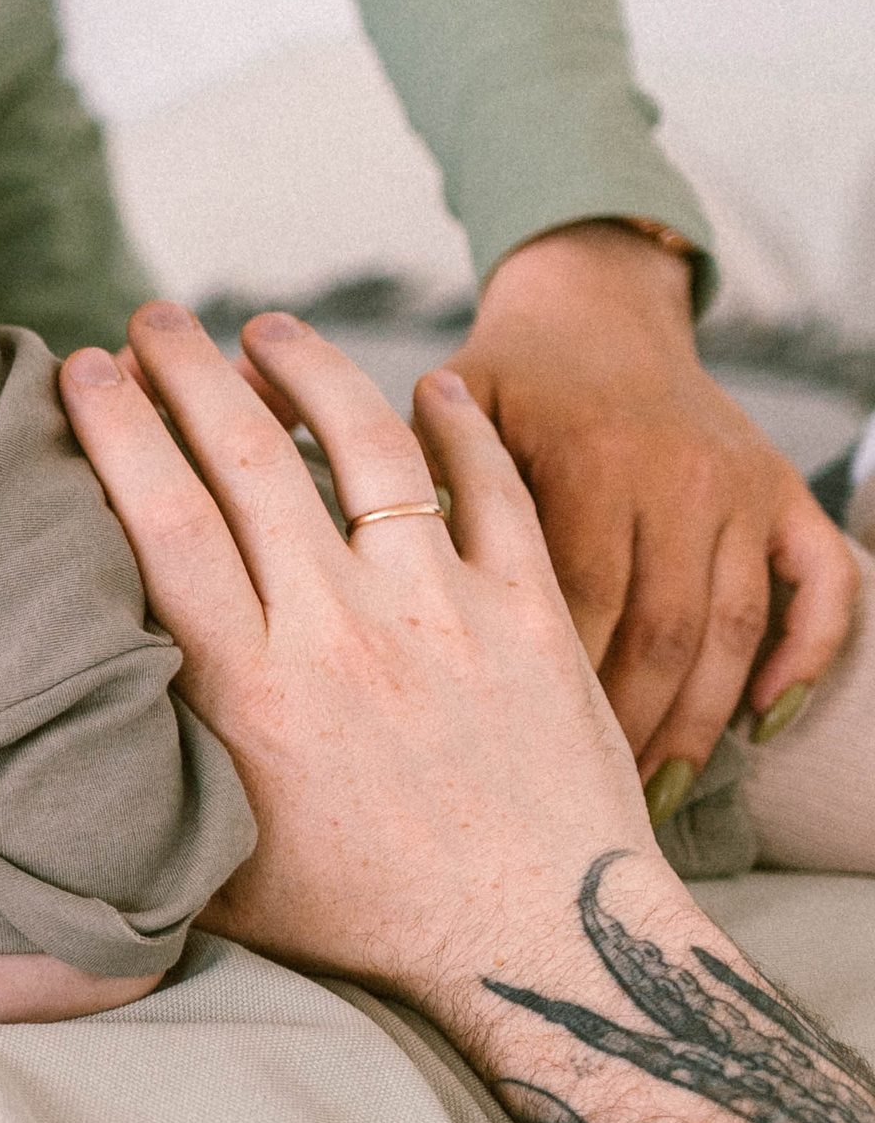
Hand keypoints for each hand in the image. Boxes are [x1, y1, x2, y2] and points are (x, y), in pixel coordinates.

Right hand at [60, 301, 660, 1005]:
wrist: (540, 949)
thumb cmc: (365, 922)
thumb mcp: (221, 860)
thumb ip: (154, 771)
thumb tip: (75, 708)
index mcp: (250, 691)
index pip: (163, 521)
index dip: (115, 431)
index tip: (80, 372)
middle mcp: (339, 633)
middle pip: (246, 460)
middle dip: (186, 371)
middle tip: (151, 319)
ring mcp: (443, 614)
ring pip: (367, 449)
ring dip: (308, 371)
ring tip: (268, 327)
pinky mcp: (533, 615)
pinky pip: (492, 490)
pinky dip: (460, 428)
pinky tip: (431, 384)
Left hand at [442, 223, 858, 799]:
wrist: (594, 311)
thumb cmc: (494, 382)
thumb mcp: (438, 418)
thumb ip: (393, 479)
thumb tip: (300, 546)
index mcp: (590, 458)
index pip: (571, 601)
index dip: (533, 689)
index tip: (486, 766)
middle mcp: (677, 474)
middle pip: (657, 631)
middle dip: (615, 731)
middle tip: (560, 812)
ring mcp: (740, 488)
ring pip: (731, 630)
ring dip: (695, 722)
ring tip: (644, 797)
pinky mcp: (783, 494)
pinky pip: (822, 588)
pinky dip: (802, 660)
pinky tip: (760, 728)